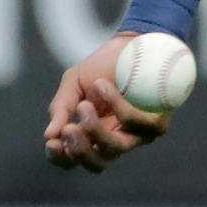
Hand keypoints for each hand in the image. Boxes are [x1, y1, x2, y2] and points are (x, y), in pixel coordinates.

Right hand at [42, 32, 172, 172]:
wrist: (132, 42)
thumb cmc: (102, 66)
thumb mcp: (74, 82)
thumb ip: (61, 107)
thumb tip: (50, 134)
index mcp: (91, 135)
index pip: (74, 159)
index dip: (61, 158)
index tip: (51, 142)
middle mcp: (114, 140)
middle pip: (97, 164)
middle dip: (80, 150)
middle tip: (68, 129)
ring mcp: (137, 135)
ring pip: (116, 147)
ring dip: (96, 130)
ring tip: (84, 105)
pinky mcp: (156, 123)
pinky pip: (135, 123)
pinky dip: (117, 106)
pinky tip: (102, 87)